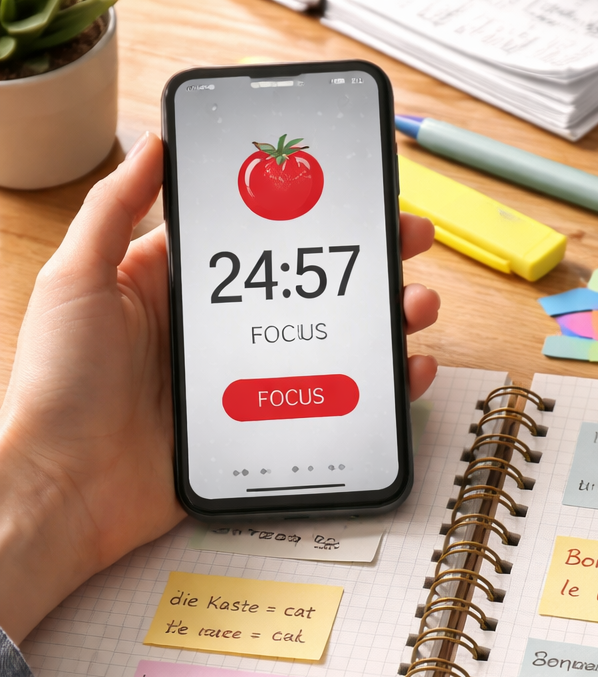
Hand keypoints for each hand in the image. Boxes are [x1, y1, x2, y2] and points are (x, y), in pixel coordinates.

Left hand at [0, 132, 439, 645]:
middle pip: (310, 287)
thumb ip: (114, 209)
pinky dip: (379, 388)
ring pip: (333, 341)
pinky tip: (407, 370)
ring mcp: (249, 380)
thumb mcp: (77, 280)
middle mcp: (221, 331)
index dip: (311, 215)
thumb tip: (154, 145)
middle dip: (366, 262)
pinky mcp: (266, 427)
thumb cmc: (61, 387)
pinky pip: (335, 402)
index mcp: (180, 287)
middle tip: (408, 242)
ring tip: (416, 305)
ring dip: (384, 319)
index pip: (261, 240)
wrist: (68, 490)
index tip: (356, 193)